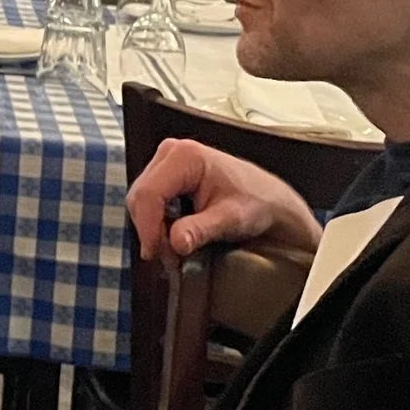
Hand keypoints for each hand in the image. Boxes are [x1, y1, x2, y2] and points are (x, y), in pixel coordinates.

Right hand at [126, 138, 320, 261]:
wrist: (269, 199)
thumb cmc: (255, 203)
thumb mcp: (230, 219)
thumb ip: (201, 230)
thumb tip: (176, 242)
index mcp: (185, 156)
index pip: (149, 194)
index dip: (148, 228)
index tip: (158, 254)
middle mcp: (171, 152)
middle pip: (141, 197)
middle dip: (151, 230)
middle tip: (169, 257)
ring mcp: (167, 161)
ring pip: (141, 200)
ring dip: (152, 228)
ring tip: (174, 250)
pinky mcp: (166, 172)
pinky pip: (149, 200)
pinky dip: (157, 222)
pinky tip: (174, 235)